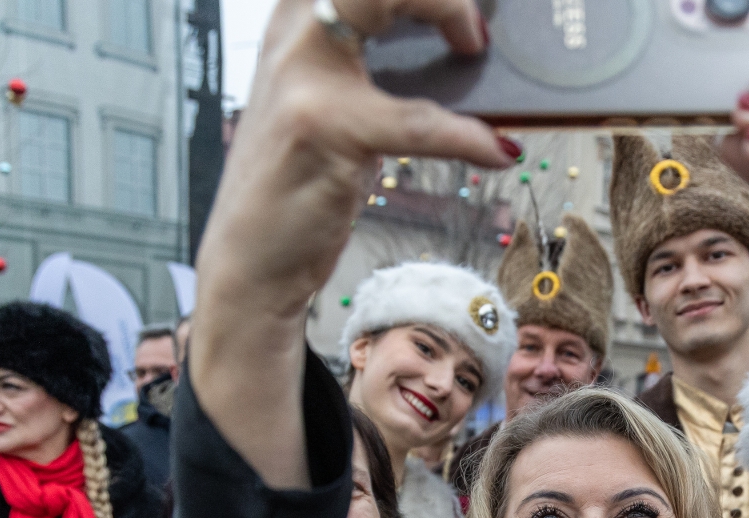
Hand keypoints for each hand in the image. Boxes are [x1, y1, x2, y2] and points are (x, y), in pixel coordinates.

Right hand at [191, 0, 515, 488]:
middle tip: (473, 26)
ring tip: (480, 49)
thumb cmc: (299, 186)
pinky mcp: (329, 130)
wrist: (250, 261)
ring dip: (449, 13)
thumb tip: (461, 58)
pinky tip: (497, 149)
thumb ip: (374, 73)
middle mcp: (295, 35)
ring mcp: (307, 80)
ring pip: (386, 0)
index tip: (462, 13)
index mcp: (297, 23)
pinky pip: (419, 119)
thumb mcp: (331, 110)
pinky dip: (468, 135)